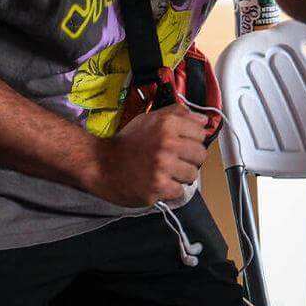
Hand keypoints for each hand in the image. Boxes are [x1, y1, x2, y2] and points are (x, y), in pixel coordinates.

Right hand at [89, 104, 207, 206]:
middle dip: (190, 159)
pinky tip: (159, 182)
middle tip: (175, 160)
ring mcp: (163, 167)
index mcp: (167, 124)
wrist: (102, 164)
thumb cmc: (128, 142)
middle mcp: (167, 144)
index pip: (201, 133)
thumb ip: (177, 114)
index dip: (192, 139)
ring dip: (181, 176)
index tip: (182, 144)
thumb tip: (203, 120)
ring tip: (166, 172)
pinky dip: (171, 189)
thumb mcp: (150, 119)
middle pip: (201, 155)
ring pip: (193, 174)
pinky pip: (180, 191)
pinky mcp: (158, 187)